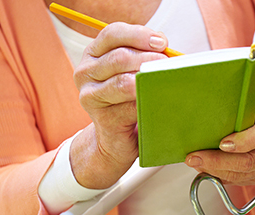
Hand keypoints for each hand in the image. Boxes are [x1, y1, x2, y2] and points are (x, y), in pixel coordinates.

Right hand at [70, 23, 168, 188]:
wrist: (116, 140)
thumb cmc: (129, 102)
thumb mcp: (131, 73)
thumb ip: (143, 57)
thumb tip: (168, 49)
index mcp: (94, 54)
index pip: (112, 34)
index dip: (139, 35)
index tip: (162, 42)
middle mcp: (85, 72)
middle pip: (119, 57)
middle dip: (149, 59)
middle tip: (169, 65)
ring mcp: (90, 96)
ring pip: (123, 82)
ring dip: (149, 80)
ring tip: (167, 80)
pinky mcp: (102, 117)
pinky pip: (130, 107)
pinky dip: (149, 102)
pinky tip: (162, 101)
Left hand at [184, 90, 254, 184]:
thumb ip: (239, 113)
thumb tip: (208, 119)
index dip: (242, 141)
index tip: (221, 143)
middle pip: (248, 161)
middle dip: (218, 161)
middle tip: (195, 157)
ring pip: (241, 175)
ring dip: (215, 170)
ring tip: (196, 163)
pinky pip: (239, 181)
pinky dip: (220, 176)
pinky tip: (206, 169)